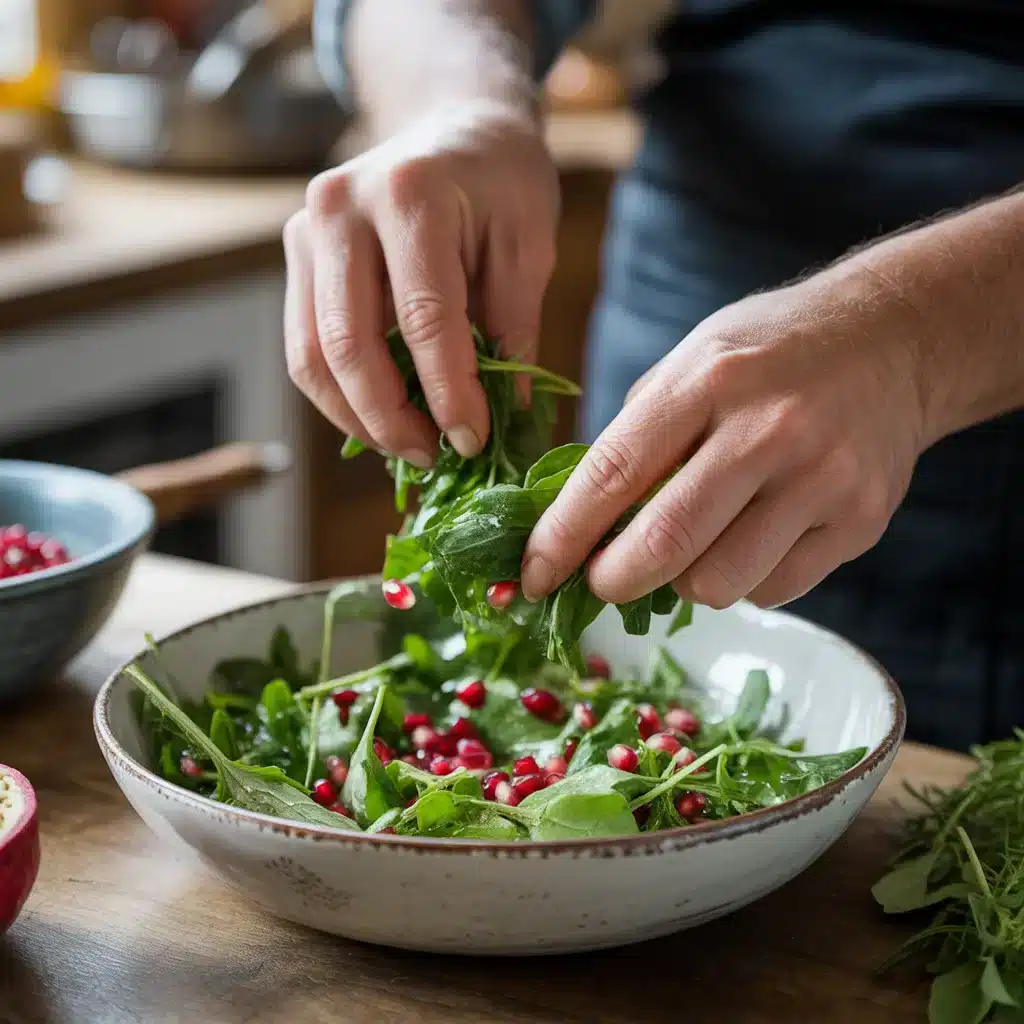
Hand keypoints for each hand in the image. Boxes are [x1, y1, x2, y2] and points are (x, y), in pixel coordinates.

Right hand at [284, 100, 558, 466]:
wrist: (452, 123)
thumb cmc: (500, 183)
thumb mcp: (529, 246)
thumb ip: (514, 330)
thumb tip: (504, 419)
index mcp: (409, 196)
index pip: (423, 319)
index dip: (448, 393)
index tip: (473, 441)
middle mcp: (340, 208)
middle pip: (347, 345)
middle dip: (390, 419)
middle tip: (434, 457)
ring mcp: (306, 229)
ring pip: (310, 355)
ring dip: (356, 418)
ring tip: (408, 447)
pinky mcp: (296, 254)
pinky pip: (304, 345)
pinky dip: (339, 393)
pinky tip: (380, 416)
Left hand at [521, 264, 928, 608]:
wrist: (894, 341)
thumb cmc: (770, 352)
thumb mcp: (692, 360)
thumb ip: (637, 435)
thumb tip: (575, 522)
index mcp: (708, 380)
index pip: (614, 473)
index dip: (562, 536)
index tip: (533, 574)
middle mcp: (768, 430)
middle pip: (664, 544)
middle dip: (612, 580)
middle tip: (602, 580)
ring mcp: (821, 480)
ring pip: (718, 585)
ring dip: (684, 581)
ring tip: (695, 544)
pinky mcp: (859, 523)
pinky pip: (772, 590)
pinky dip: (743, 580)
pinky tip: (750, 538)